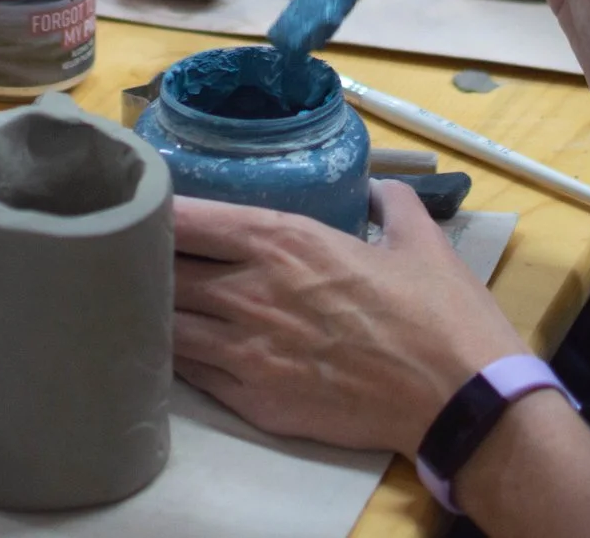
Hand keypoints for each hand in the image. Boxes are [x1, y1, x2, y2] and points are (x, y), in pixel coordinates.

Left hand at [172, 183, 525, 453]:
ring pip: (165, 325)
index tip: (138, 206)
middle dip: (142, 259)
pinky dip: (175, 358)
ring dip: (151, 310)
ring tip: (139, 303)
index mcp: (285, 241)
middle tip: (130, 254)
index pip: (187, 218)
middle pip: (162, 269)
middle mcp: (253, 291)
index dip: (152, 211)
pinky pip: (190, 374)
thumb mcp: (420, 241)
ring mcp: (248, 351)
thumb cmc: (440, 315)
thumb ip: (392, 204)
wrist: (458, 399)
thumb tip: (382, 188)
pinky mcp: (255, 401)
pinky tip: (171, 350)